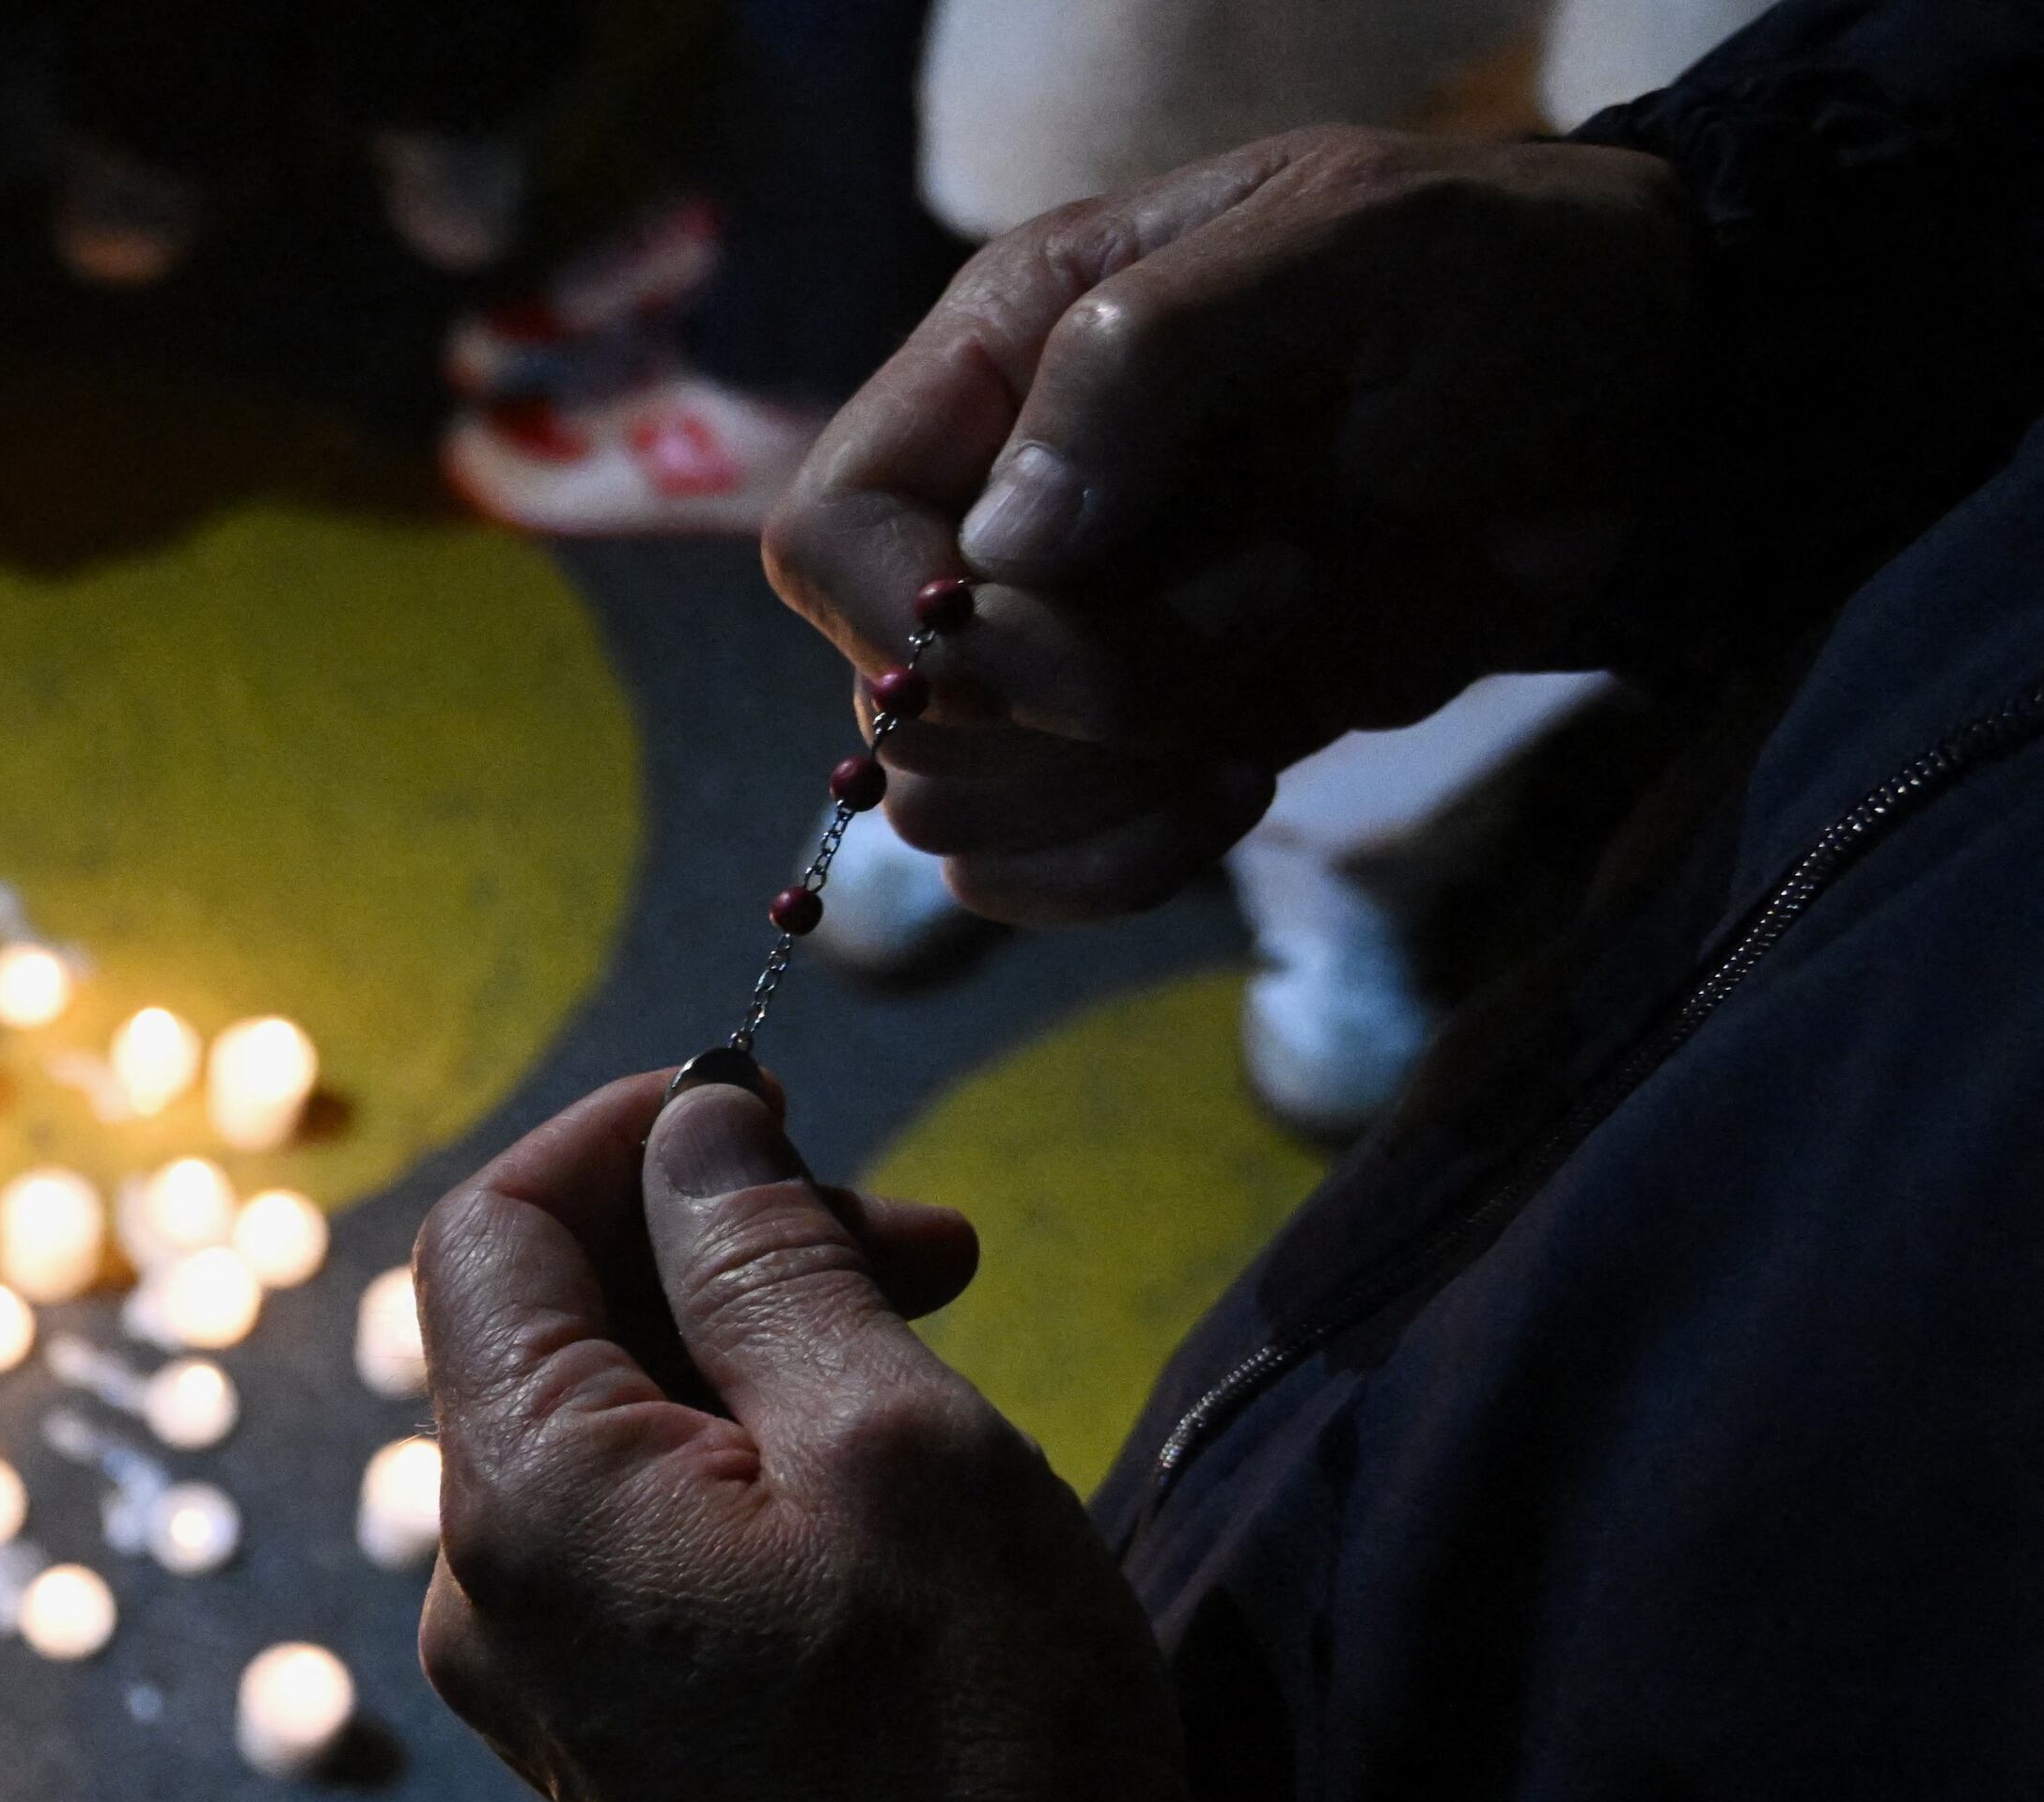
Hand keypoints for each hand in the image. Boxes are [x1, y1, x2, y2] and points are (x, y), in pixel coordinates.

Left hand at [414, 1071, 1185, 1801]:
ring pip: (597, 1422)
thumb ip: (767, 1262)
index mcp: (520, 1503)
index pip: (485, 1234)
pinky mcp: (601, 1721)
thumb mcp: (896, 1439)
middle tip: (928, 1239)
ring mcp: (530, 1668)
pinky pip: (628, 1527)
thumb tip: (692, 1127)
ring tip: (932, 1328)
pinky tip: (874, 1452)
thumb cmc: (975, 1725)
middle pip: (537, 1323)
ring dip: (746, 1338)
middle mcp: (476, 1589)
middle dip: (715, 1238)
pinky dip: (734, 1447)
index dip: (624, 1134)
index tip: (778, 1102)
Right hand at [767, 128, 1698, 923]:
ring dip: (1117, 784)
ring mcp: (1064, 643)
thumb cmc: (1507, 281)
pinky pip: (1033, 873)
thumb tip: (1008, 549)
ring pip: (961, 808)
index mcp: (999, 364)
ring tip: (1280, 679)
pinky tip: (1244, 786)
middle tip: (1275, 585)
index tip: (1048, 619)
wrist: (1649, 397)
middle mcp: (997, 513)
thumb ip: (1154, 358)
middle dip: (1078, 694)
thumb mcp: (1348, 251)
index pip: (829, 539)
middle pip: (900, 704)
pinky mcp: (1142, 743)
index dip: (906, 621)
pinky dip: (1121, 867)